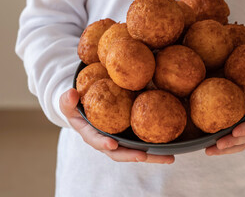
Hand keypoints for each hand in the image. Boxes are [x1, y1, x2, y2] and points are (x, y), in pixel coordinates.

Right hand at [59, 88, 174, 163]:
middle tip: (146, 156)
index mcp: (92, 135)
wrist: (86, 109)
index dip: (104, 144)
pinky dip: (156, 146)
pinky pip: (143, 141)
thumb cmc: (76, 107)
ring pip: (136, 151)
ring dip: (152, 156)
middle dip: (134, 156)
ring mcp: (121, 140)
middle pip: (121, 153)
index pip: (97, 141)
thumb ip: (67, 100)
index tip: (112, 144)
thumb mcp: (67, 102)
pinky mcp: (131, 134)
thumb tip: (71, 92)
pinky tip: (171, 146)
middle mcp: (108, 142)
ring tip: (170, 157)